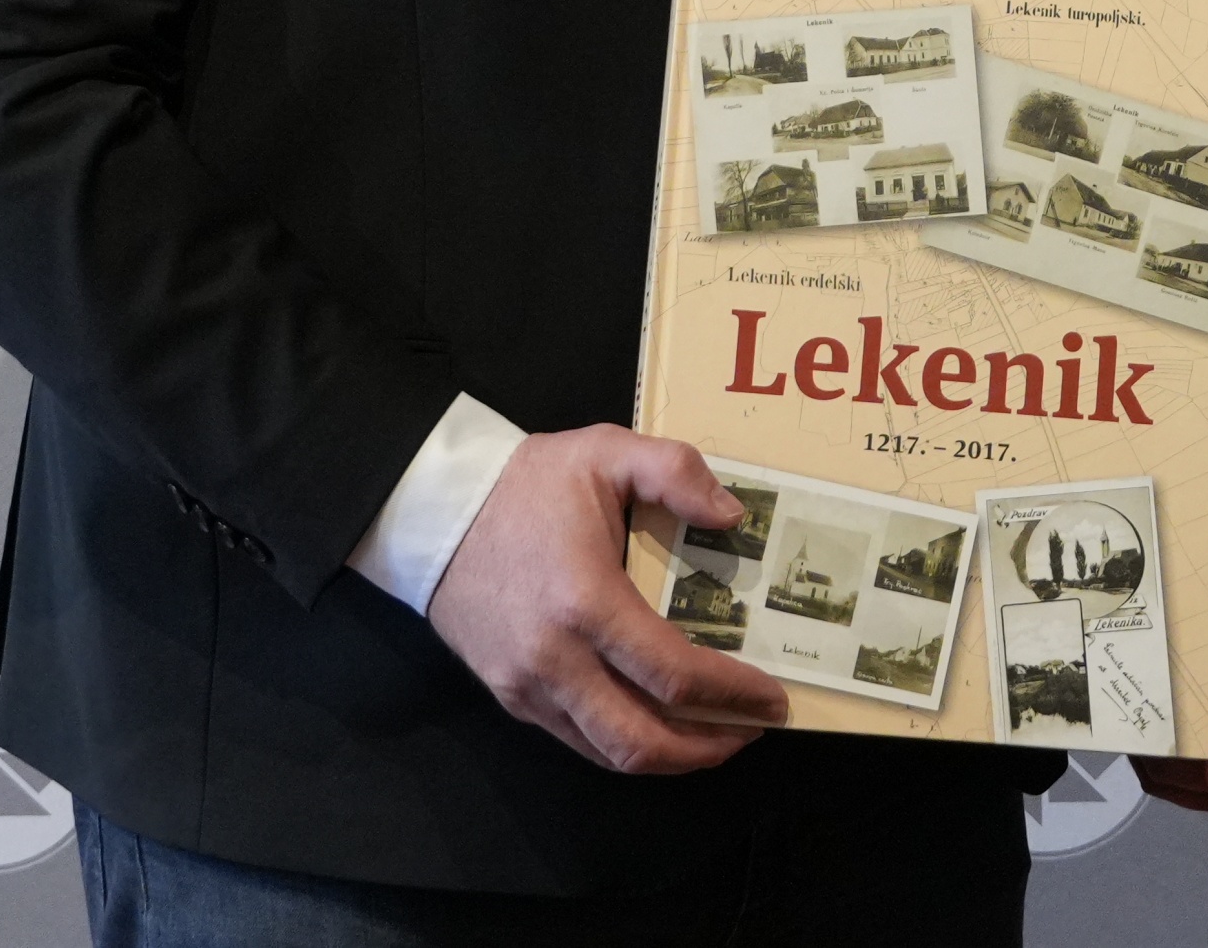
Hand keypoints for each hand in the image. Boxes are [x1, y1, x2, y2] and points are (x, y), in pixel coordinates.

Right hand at [426, 425, 787, 774]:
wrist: (434, 508)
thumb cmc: (526, 482)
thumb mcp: (606, 450)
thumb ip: (676, 471)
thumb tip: (734, 516)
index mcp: (587, 601)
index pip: (673, 676)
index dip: (732, 695)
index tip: (773, 699)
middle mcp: (555, 659)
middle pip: (642, 740)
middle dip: (709, 746)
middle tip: (752, 730)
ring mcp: (527, 687)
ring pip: (609, 753)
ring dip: (670, 757)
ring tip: (715, 736)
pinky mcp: (510, 697)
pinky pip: (577, 740)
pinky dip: (625, 744)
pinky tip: (656, 724)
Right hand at [1132, 570, 1207, 812]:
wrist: (1199, 550)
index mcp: (1150, 673)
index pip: (1161, 751)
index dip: (1197, 779)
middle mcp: (1136, 693)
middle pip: (1156, 770)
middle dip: (1204, 793)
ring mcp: (1143, 701)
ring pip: (1158, 767)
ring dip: (1201, 790)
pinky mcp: (1158, 702)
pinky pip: (1165, 751)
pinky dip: (1197, 772)